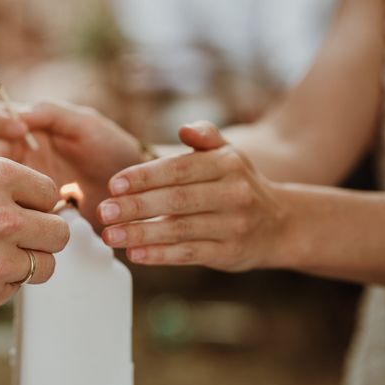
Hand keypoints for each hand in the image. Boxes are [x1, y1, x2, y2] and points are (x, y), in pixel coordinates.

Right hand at [0, 100, 144, 225]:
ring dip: (3, 197)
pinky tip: (31, 223)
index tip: (17, 130)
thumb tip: (18, 114)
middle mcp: (18, 159)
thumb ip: (52, 114)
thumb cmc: (112, 150)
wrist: (134, 190)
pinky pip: (16, 218)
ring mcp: (22, 189)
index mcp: (26, 130)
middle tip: (7, 174)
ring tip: (27, 201)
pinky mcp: (33, 216)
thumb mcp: (86, 124)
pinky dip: (18, 220)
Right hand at [0, 156, 69, 323]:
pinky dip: (4, 284)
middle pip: (59, 231)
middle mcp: (3, 214)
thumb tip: (28, 204)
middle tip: (22, 238)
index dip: (38, 202)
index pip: (47, 190)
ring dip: (29, 263)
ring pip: (47, 265)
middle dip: (44, 235)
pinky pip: (18, 288)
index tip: (27, 210)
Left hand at [98, 122, 289, 271]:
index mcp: (226, 165)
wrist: (281, 224)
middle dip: (136, 206)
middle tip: (103, 212)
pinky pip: (189, 254)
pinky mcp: (228, 253)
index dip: (144, 177)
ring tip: (109, 236)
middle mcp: (232, 194)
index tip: (113, 184)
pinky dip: (160, 255)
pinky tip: (134, 254)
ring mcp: (232, 226)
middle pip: (176, 200)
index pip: (179, 169)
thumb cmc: (239, 184)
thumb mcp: (229, 154)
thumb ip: (206, 136)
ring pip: (180, 229)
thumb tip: (184, 129)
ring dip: (141, 233)